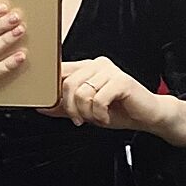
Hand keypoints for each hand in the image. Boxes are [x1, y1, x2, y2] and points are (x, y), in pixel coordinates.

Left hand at [39, 58, 168, 130]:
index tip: (53, 108)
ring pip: (82, 93)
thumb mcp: (84, 111)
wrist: (145, 116)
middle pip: (68, 84)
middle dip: (71, 108)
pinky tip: (107, 117)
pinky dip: (100, 115)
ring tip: (97, 117)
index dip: (52, 91)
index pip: (60, 72)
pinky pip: (98, 100)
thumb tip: (40, 106)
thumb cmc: (117, 111)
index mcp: (87, 68)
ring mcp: (110, 71)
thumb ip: (63, 107)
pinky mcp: (121, 81)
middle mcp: (97, 65)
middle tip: (80, 120)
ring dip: (87, 113)